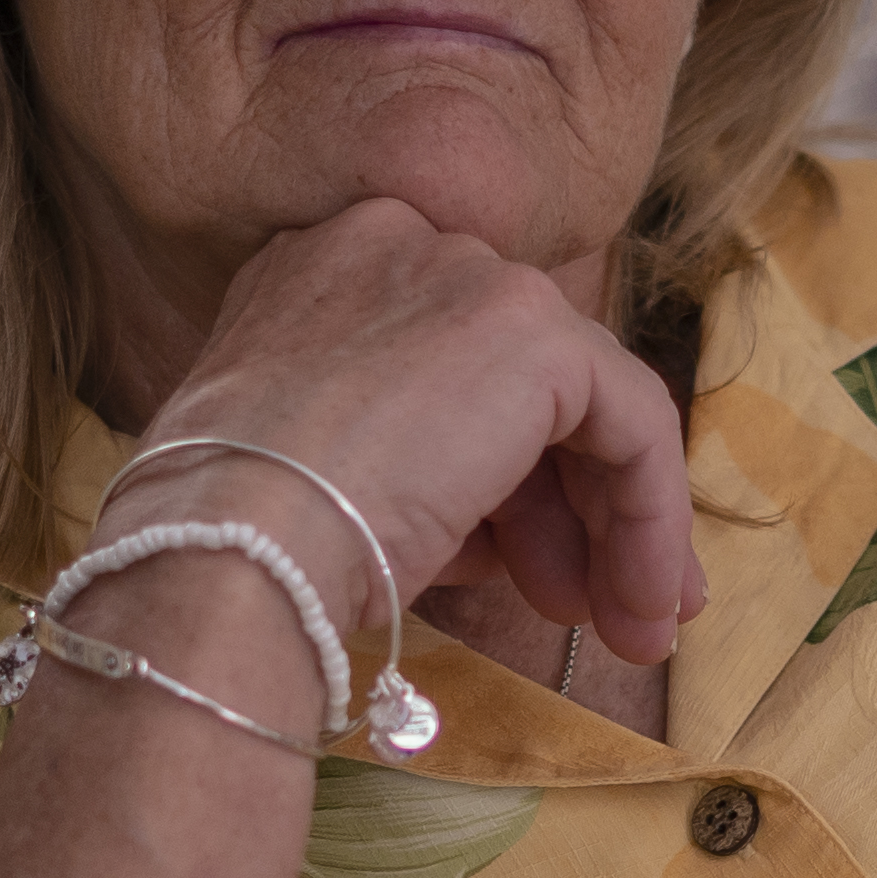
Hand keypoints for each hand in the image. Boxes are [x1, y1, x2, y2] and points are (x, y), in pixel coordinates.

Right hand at [114, 199, 702, 664]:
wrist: (226, 548)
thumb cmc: (243, 545)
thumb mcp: (324, 482)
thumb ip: (420, 468)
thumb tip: (511, 533)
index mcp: (326, 270)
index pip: (452, 369)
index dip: (503, 477)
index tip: (524, 566)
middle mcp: (401, 246)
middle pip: (523, 384)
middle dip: (568, 508)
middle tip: (595, 605)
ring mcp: (469, 277)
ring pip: (584, 403)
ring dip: (615, 528)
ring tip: (630, 630)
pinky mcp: (533, 330)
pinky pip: (631, 420)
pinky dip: (650, 514)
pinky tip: (645, 598)